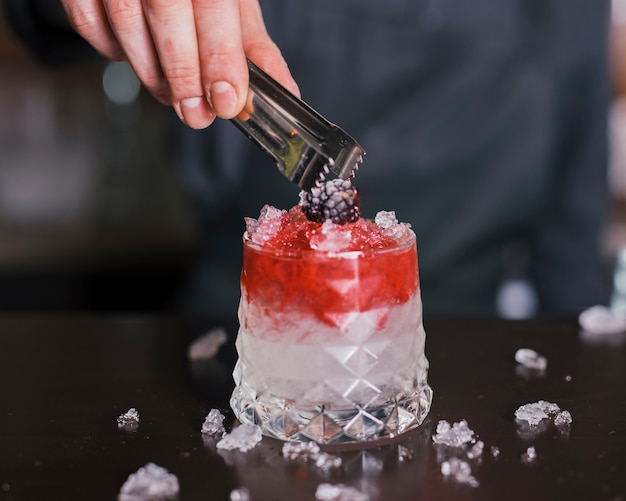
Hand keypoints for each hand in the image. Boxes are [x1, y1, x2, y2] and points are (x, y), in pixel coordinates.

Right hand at [60, 0, 298, 128]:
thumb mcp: (232, 5)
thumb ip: (253, 47)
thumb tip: (283, 90)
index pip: (215, 7)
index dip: (220, 57)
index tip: (228, 101)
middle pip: (167, 13)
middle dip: (185, 75)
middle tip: (197, 114)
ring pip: (125, 24)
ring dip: (153, 74)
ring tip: (174, 95)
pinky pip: (92, 26)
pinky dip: (114, 53)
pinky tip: (139, 59)